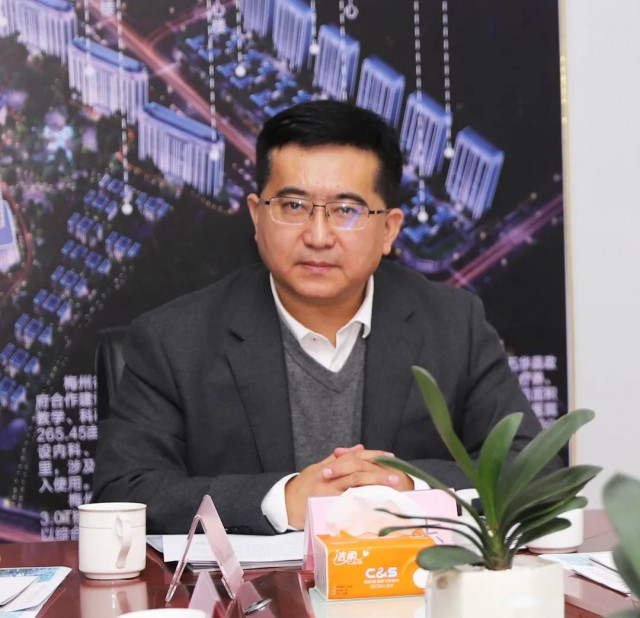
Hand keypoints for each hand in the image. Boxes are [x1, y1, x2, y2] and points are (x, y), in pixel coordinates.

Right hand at [284, 446, 413, 528]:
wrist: (285, 504)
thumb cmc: (302, 486)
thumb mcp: (318, 468)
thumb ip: (339, 458)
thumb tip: (359, 448)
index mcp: (329, 466)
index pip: (354, 457)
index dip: (373, 456)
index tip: (390, 457)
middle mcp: (329, 476)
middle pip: (357, 469)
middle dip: (378, 471)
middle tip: (396, 476)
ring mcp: (328, 491)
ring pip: (354, 484)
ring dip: (374, 484)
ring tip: (391, 487)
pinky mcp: (327, 505)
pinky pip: (347, 502)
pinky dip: (362, 501)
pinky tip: (375, 503)